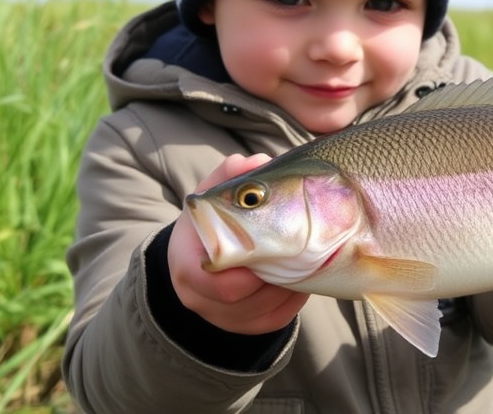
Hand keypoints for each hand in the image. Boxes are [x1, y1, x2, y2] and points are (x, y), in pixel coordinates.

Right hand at [168, 153, 309, 334]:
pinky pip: (278, 319)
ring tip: (304, 261)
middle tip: (298, 252)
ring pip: (266, 313)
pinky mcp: (247, 328)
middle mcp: (200, 301)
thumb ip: (231, 175)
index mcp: (187, 268)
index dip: (246, 271)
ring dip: (289, 287)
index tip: (266, 250)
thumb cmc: (210, 220)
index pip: (216, 284)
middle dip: (274, 277)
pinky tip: (302, 276)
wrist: (198, 256)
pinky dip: (294, 299)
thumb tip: (259, 163)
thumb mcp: (212, 193)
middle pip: (246, 302)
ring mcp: (224, 319)